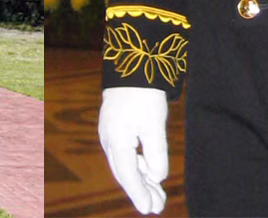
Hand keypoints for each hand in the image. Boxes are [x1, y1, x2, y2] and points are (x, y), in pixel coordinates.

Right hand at [98, 87, 168, 214]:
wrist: (131, 64)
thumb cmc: (143, 94)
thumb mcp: (154, 123)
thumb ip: (155, 152)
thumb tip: (157, 176)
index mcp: (116, 139)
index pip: (128, 174)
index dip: (138, 193)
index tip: (148, 209)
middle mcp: (109, 139)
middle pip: (124, 173)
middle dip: (141, 191)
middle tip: (158, 207)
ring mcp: (110, 134)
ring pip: (125, 165)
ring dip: (141, 181)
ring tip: (158, 196)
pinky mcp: (115, 129)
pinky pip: (125, 155)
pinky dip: (138, 167)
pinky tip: (149, 174)